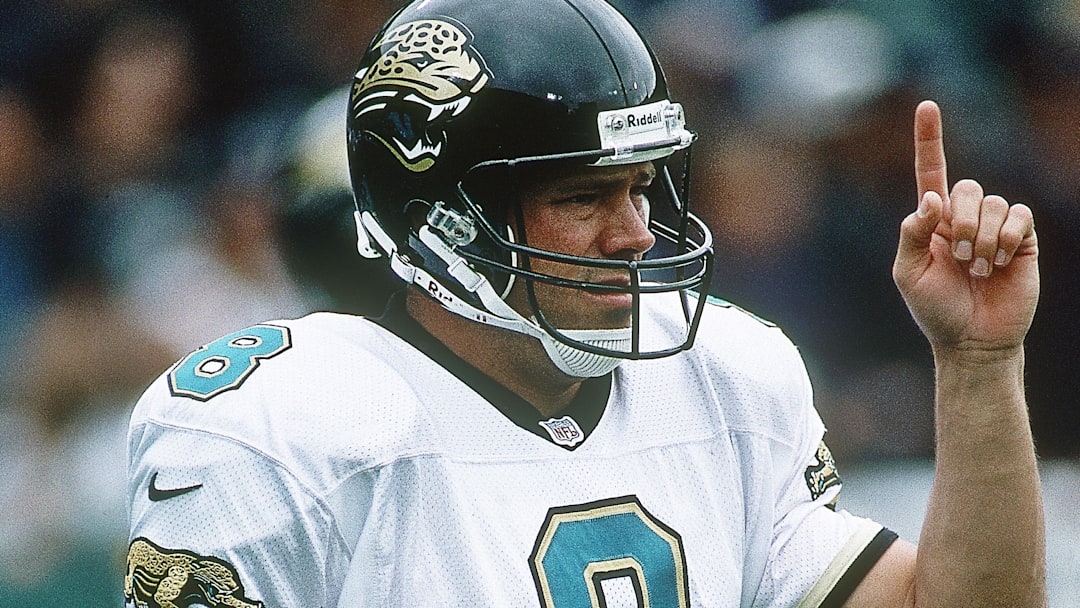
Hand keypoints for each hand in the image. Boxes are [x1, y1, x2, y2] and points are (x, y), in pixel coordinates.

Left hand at [892, 100, 1038, 353]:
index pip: (931, 171)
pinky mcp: (1022, 240)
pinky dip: (1007, 236)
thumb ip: (911, 234)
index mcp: (932, 221)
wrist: (972, 340)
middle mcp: (965, 217)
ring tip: (977, 269)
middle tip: (958, 257)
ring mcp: (995, 227)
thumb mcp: (908, 274)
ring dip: (982, 237)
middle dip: (961, 222)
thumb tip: (930, 198)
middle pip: (967, 187)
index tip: (926, 105)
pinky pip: (1019, 215)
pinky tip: (999, 261)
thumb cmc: (934, 309)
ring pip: (994, 203)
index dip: (929, 138)